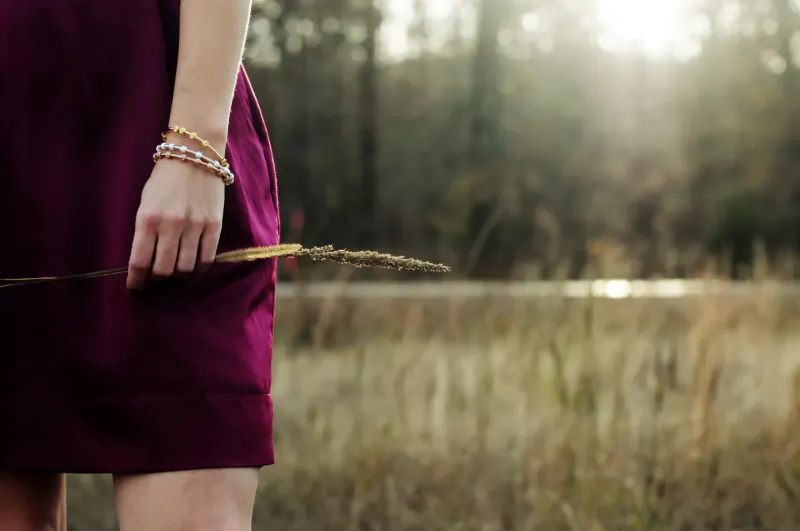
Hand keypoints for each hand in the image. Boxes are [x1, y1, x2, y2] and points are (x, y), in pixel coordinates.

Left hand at [126, 158, 224, 289]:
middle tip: (157, 274)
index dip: (136, 280)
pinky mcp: (214, 226)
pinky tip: (194, 263)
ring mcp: (194, 226)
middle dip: (158, 277)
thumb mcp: (145, 202)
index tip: (136, 286)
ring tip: (176, 266)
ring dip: (178, 272)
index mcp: (147, 218)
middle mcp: (170, 225)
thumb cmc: (165, 179)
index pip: (139, 261)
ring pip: (185, 268)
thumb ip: (145, 230)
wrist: (195, 155)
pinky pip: (206, 259)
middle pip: (163, 270)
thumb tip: (146, 259)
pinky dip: (198, 267)